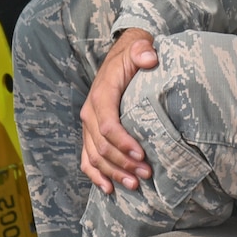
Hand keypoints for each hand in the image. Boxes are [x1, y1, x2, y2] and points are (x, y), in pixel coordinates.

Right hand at [81, 29, 157, 194]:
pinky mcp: (90, 133)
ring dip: (113, 173)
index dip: (123, 142)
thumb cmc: (132, 55)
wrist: (120, 55)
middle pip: (102, 146)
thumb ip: (143, 51)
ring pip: (94, 157)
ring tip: (134, 185)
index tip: (141, 154)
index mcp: (102, 96)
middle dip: (123, 163)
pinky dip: (95, 175)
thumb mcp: (139, 48)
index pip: (108, 125)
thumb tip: (150, 58)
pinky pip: (86, 159)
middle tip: (146, 175)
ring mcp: (88, 126)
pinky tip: (109, 189)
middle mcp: (90, 113)